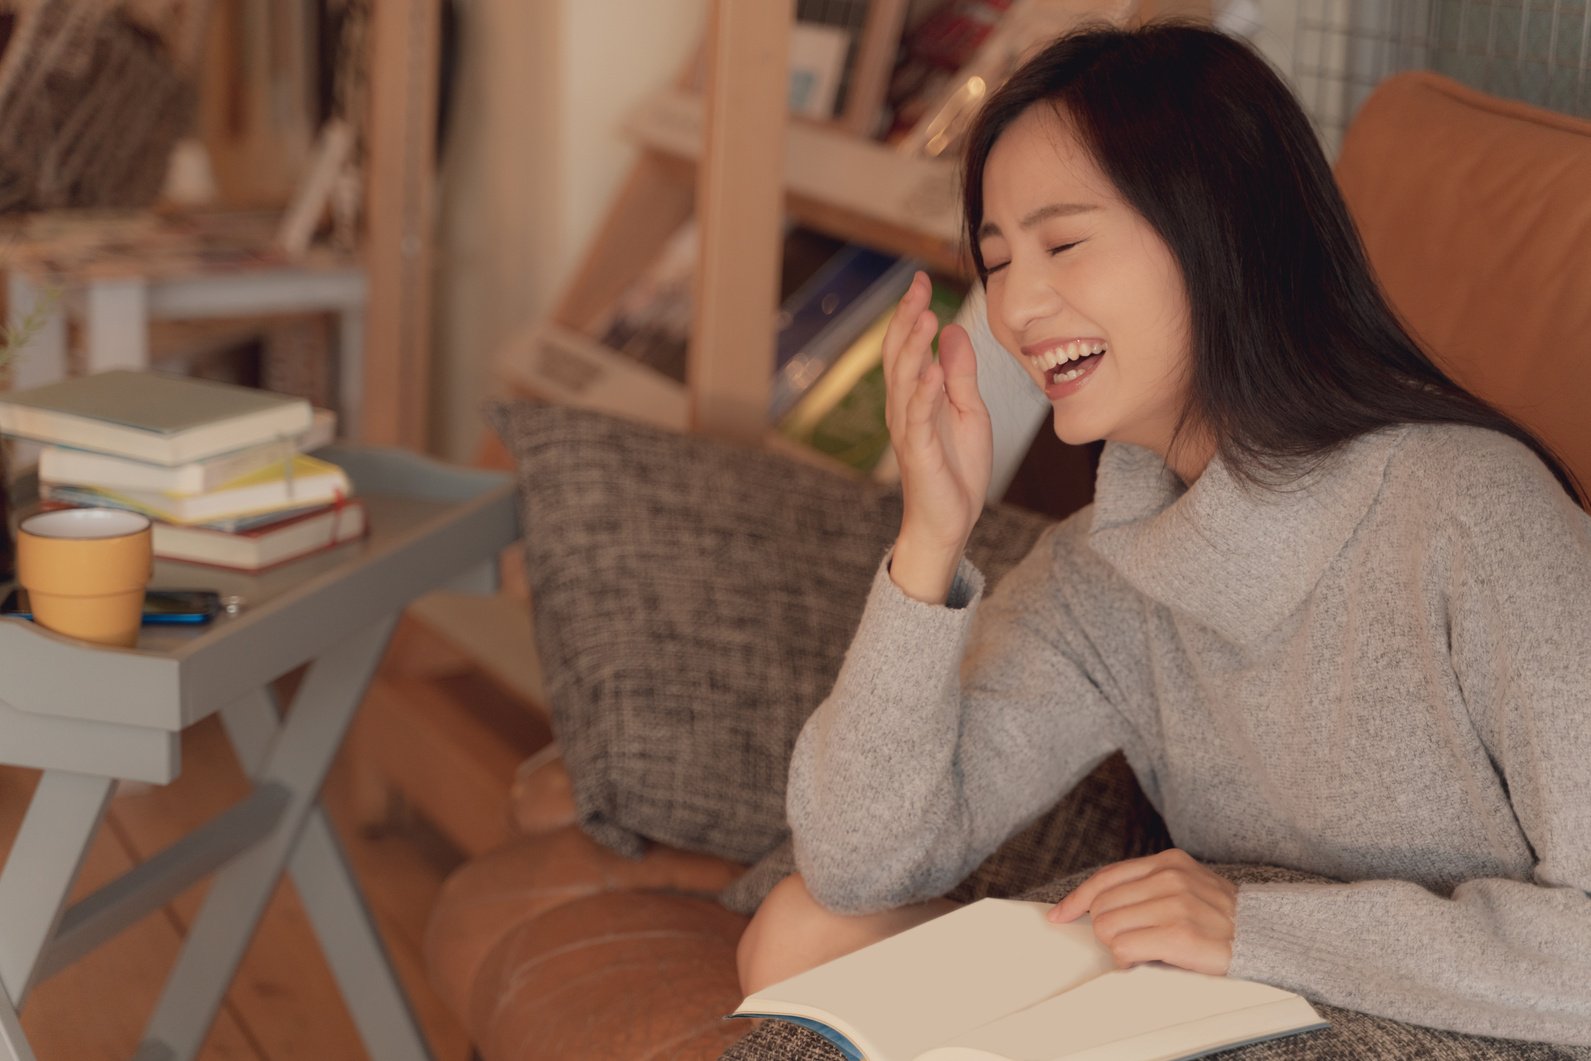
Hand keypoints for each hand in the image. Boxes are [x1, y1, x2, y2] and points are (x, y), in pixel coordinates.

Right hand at [882, 271, 991, 601]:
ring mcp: (907, 428)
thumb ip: (960, 373)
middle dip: (907, 319)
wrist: (949, 521)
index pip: (909, 345)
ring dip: (914, 348)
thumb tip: (955, 331)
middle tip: (918, 287)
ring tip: (925, 317)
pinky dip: (923, 393)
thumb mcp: (968, 410)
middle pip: (899, 354)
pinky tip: (932, 372)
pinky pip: (917, 418)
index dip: (912, 312)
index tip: (921, 280)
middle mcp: (904, 407)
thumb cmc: (956, 468)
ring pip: (904, 380)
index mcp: (915, 394)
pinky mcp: (917, 452)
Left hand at [1047, 849, 1236, 975]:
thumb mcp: (1187, 885)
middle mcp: (1169, 878)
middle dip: (1108, 929)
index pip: (1105, 878)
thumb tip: (1099, 903)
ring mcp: (1175, 905)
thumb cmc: (1223, 918)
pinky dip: (1128, 960)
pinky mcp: (1179, 935)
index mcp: (1168, 862)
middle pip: (1102, 906)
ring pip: (1108, 928)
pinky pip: (1125, 949)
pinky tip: (1147, 960)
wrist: (1270, 937)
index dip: (1077, 899)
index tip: (1061, 913)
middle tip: (1133, 940)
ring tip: (1146, 950)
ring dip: (1119, 946)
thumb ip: (1148, 886)